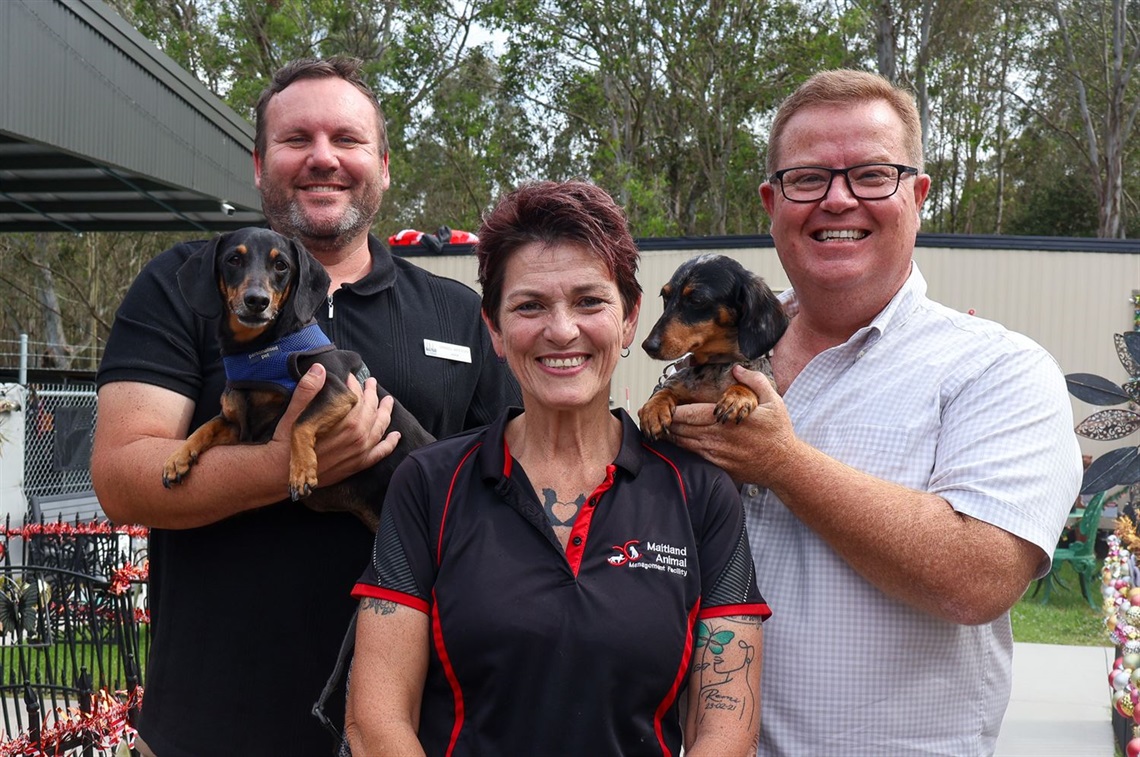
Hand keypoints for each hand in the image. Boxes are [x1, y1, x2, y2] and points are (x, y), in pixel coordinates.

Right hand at [277, 365, 401, 486]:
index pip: (357, 398)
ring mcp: (360, 452)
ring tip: (388, 401)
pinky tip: (395, 436)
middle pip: (371, 411)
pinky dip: (390, 443)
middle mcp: (358, 437)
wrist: (280, 474)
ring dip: (385, 413)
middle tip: (371, 382)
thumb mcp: (294, 412)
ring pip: (380, 428)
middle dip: (372, 394)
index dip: (355, 385)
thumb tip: (320, 369)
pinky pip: (380, 453)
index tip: (351, 377)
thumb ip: (308, 390)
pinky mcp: (357, 465)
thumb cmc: (287, 442)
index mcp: (346, 422)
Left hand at [668, 364, 796, 485]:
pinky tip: (678, 442)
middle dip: (669, 421)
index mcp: (727, 419)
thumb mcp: (772, 400)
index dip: (675, 410)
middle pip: (683, 429)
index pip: (691, 414)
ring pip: (685, 444)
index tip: (667, 404)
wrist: (785, 466)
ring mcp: (717, 454)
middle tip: (659, 415)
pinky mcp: (718, 466)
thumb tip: (738, 368)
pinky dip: (683, 448)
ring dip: (673, 435)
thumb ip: (754, 380)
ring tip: (663, 426)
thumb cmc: (778, 432)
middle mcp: (718, 438)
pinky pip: (694, 456)